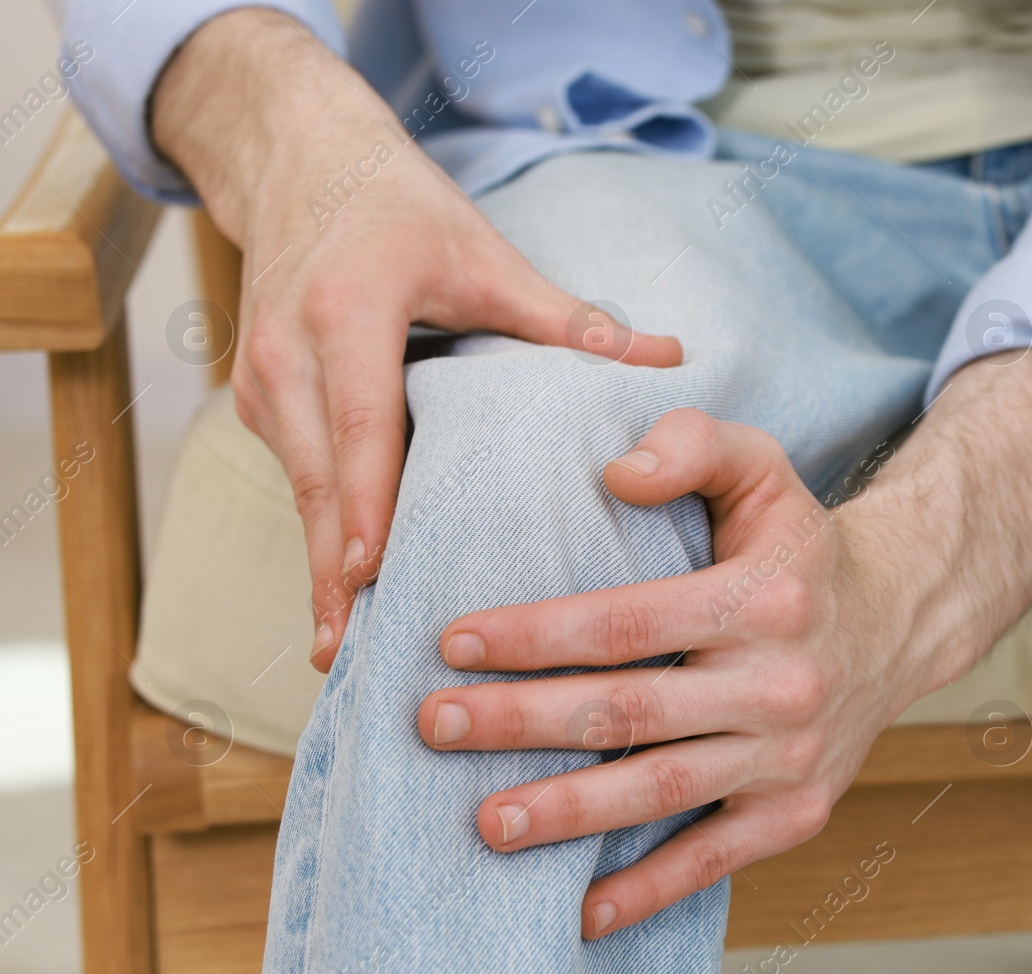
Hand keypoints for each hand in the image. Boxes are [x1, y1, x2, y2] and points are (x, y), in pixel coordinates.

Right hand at [151, 9, 681, 669]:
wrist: (298, 163)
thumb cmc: (397, 205)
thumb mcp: (482, 253)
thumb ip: (568, 319)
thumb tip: (670, 358)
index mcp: (347, 313)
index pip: (360, 423)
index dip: (365, 503)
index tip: (371, 576)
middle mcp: (291, 356)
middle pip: (318, 481)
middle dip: (331, 572)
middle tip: (351, 653)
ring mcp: (267, 384)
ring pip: (300, 491)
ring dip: (321, 567)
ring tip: (350, 646)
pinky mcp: (264, 402)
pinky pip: (298, 480)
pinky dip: (321, 535)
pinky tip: (347, 594)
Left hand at [418, 409, 935, 938]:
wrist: (896, 622)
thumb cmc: (798, 548)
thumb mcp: (764, 468)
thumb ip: (692, 444)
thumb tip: (616, 473)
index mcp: (765, 599)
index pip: (627, 622)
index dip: (535, 636)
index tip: (453, 641)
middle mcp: (781, 684)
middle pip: (628, 712)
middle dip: (520, 722)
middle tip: (434, 724)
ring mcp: (790, 758)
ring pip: (660, 792)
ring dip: (567, 813)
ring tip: (485, 821)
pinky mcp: (797, 813)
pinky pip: (714, 860)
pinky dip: (648, 891)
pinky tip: (579, 912)